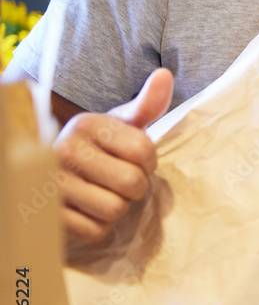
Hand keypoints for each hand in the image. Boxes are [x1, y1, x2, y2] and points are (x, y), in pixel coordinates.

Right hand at [54, 69, 173, 243]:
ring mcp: (51, 183)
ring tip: (100, 194)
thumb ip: (146, 106)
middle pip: (132, 183)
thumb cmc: (95, 150)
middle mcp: (63, 150)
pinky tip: (85, 211)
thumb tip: (165, 74)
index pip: (144, 151)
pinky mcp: (48, 215)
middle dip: (133, 188)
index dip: (147, 162)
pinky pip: (95, 230)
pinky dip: (97, 227)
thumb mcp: (119, 125)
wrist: (47, 176)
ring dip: (115, 209)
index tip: (131, 159)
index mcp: (86, 124)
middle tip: (115, 181)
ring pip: (114, 209)